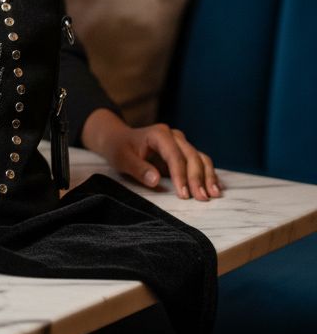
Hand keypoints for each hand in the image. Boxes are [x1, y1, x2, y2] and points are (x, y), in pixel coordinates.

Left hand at [80, 108, 220, 200]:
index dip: (180, 175)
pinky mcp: (183, 152)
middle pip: (191, 156)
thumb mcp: (122, 158)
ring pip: (200, 158)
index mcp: (159, 134)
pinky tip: (214, 188)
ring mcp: (181, 143)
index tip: (183, 194)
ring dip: (208, 176)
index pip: (174, 155)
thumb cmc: (119, 148)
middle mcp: (174, 136)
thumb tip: (156, 180)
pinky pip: (200, 162)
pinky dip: (208, 175)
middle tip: (201, 198)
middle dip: (197, 178)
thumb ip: (138, 169)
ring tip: (213, 195)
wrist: (119, 139)